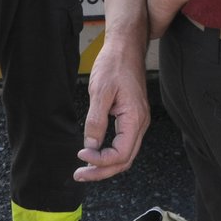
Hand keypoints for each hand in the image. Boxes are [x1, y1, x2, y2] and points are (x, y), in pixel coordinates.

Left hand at [75, 31, 150, 181]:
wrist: (126, 46)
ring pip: (125, 154)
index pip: (120, 154)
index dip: (100, 160)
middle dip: (101, 171)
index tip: (81, 154)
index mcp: (135, 118)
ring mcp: (138, 121)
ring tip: (85, 168)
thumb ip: (96, 120)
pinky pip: (123, 143)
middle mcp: (140, 123)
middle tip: (79, 174)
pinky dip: (109, 153)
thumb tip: (90, 145)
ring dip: (105, 165)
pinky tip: (95, 153)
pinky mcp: (131, 117)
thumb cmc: (115, 64)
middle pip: (124, 160)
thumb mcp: (100, 91)